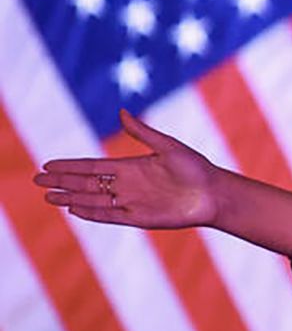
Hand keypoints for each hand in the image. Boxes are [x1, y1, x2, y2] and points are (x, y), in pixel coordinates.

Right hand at [36, 108, 221, 229]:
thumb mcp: (167, 146)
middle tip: (37, 182)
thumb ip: (142, 132)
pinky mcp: (140, 218)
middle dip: (62, 182)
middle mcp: (128, 185)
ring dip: (71, 197)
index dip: (70, 166)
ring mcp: (133, 202)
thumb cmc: (196, 168)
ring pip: (94, 200)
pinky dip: (93, 213)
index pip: (92, 166)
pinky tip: (74, 209)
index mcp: (132, 166)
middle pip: (87, 183)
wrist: (215, 194)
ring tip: (48, 197)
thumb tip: (121, 112)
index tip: (48, 165)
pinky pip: (111, 215)